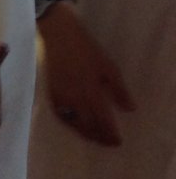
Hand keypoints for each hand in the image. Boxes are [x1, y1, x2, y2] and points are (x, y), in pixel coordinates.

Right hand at [37, 1, 135, 145]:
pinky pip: (60, 114)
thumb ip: (119, 89)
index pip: (102, 120)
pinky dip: (68, 123)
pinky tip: (74, 124)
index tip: (117, 141)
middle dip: (98, 136)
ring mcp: (61, 95)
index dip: (110, 133)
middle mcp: (74, 97)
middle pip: (87, 124)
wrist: (59, 35)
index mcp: (91, 91)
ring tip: (93, 138)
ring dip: (83, 133)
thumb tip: (129, 109)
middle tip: (107, 143)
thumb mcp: (108, 67)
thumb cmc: (87, 49)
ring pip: (72, 122)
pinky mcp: (51, 92)